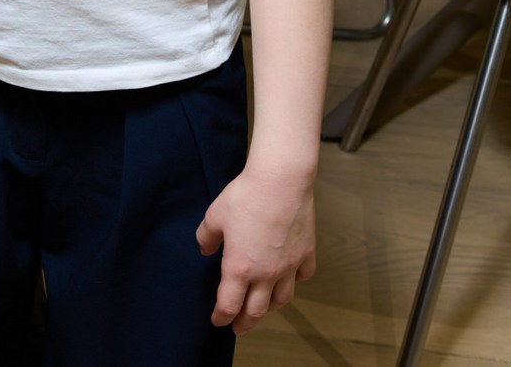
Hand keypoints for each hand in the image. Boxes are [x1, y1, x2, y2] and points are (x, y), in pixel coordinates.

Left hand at [196, 163, 317, 333]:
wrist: (281, 182)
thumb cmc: (246, 197)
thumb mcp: (214, 216)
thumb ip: (206, 237)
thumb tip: (204, 249)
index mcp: (239, 268)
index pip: (229, 304)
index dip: (221, 316)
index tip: (218, 321)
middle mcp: (266, 274)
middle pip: (256, 311)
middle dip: (245, 323)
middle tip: (239, 328)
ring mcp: (289, 266)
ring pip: (282, 299)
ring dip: (270, 308)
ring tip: (263, 308)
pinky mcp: (306, 254)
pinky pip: (302, 277)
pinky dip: (295, 282)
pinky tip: (290, 279)